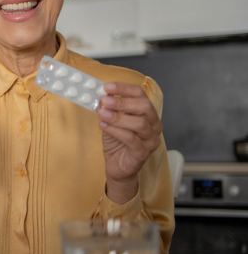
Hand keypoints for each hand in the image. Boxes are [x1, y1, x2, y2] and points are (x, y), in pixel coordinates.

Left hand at [97, 82, 162, 203]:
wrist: (117, 166)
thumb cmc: (116, 141)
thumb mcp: (110, 120)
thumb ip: (107, 108)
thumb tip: (99, 95)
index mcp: (146, 113)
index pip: (140, 94)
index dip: (124, 88)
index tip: (107, 87)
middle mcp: (153, 124)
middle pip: (144, 107)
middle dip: (123, 101)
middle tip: (105, 100)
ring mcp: (151, 139)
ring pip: (139, 123)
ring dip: (118, 117)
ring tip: (102, 113)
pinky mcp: (143, 152)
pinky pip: (131, 139)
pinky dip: (116, 131)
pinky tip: (103, 126)